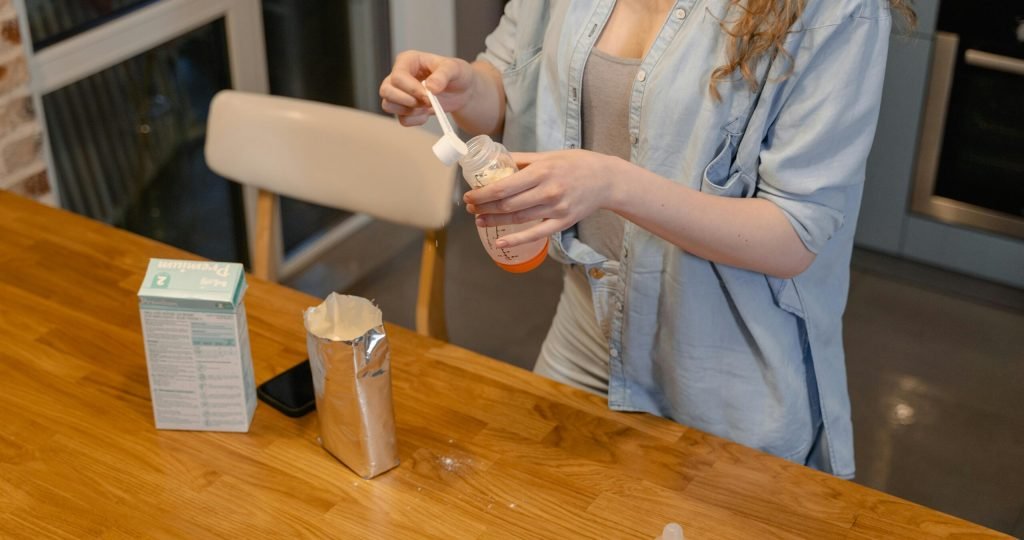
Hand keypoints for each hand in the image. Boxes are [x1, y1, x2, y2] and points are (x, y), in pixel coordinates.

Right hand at [379, 50, 476, 126]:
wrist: (462, 90)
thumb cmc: (457, 74)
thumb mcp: (455, 69)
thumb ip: (443, 75)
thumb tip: (431, 87)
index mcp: (408, 61)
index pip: (397, 76)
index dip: (411, 89)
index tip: (428, 95)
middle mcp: (399, 75)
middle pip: (386, 91)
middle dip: (408, 101)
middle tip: (427, 102)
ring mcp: (399, 93)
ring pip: (388, 105)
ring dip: (409, 111)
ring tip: (427, 107)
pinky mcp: (404, 108)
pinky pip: (401, 119)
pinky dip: (415, 120)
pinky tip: (426, 114)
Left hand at [464, 150, 623, 247]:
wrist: (606, 179)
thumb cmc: (576, 164)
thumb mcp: (548, 156)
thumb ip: (522, 160)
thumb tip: (495, 160)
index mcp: (541, 172)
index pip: (504, 186)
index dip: (482, 194)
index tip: (468, 195)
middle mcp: (547, 191)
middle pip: (507, 204)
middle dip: (484, 207)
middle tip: (469, 207)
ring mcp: (555, 209)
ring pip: (517, 219)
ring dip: (494, 221)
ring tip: (479, 219)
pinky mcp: (562, 222)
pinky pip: (536, 234)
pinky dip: (516, 240)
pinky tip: (500, 242)